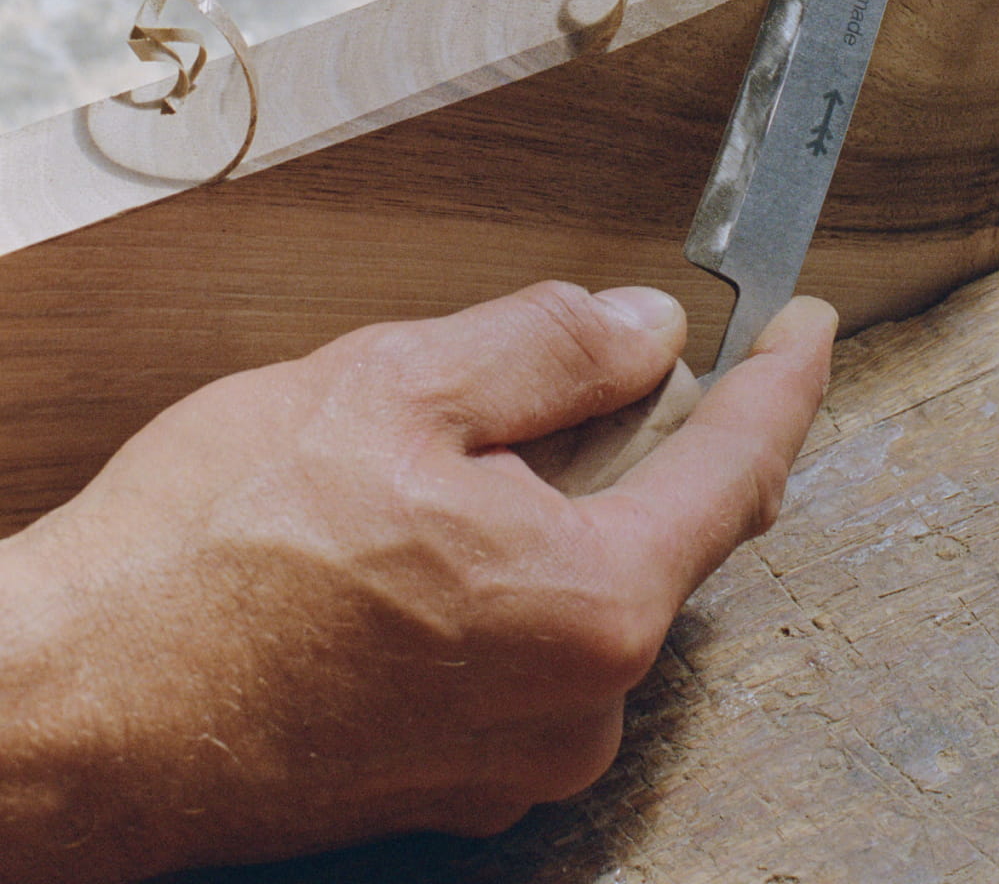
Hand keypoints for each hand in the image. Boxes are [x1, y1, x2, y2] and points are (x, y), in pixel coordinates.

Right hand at [0, 282, 835, 880]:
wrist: (79, 710)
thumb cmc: (214, 552)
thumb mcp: (393, 385)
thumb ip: (546, 348)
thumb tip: (644, 330)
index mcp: (591, 600)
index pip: (739, 466)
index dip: (783, 381)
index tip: (806, 328)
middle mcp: (577, 703)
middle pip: (664, 533)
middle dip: (641, 439)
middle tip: (580, 369)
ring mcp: (514, 759)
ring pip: (584, 590)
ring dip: (551, 511)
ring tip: (432, 464)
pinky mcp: (450, 783)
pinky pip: (525, 650)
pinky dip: (505, 578)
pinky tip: (408, 543)